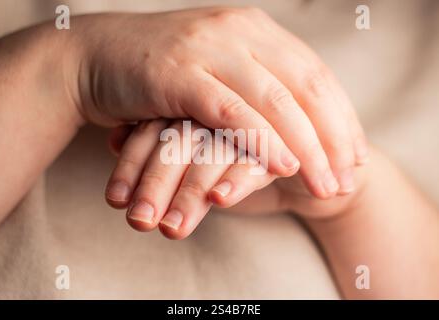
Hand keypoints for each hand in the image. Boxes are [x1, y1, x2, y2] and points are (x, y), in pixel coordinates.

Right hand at [68, 7, 367, 198]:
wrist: (94, 58)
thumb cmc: (158, 72)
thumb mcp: (215, 69)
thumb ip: (251, 84)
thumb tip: (292, 121)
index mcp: (254, 29)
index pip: (315, 74)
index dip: (341, 116)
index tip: (355, 154)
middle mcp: (239, 32)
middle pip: (305, 87)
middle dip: (333, 137)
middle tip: (348, 176)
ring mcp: (210, 50)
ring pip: (276, 101)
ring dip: (306, 147)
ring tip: (325, 183)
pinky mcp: (182, 75)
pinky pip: (233, 112)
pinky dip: (262, 139)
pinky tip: (284, 166)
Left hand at [105, 120, 367, 239]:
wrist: (305, 168)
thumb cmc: (241, 156)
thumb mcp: (198, 152)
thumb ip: (162, 146)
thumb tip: (111, 141)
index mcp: (197, 99)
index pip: (157, 127)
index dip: (134, 164)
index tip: (116, 201)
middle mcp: (222, 105)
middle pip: (181, 140)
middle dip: (157, 184)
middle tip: (140, 221)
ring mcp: (256, 120)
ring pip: (214, 153)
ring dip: (191, 192)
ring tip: (172, 228)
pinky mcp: (285, 143)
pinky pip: (257, 160)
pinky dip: (237, 180)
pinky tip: (219, 200)